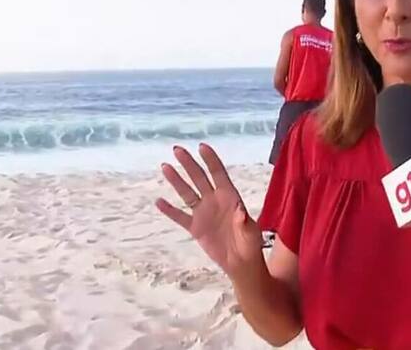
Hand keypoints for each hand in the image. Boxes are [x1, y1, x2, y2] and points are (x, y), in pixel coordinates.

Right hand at [156, 144, 264, 279]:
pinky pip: (180, 217)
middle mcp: (215, 201)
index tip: (201, 146)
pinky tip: (159, 201)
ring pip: (187, 193)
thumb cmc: (251, 244)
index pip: (218, 174)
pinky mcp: (196, 228)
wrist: (241, 263)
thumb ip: (244, 221)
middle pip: (199, 178)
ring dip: (176, 181)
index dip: (211, 160)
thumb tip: (240, 210)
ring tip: (165, 166)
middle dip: (189, 163)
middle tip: (177, 149)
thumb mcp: (251, 232)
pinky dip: (169, 210)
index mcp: (230, 197)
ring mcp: (204, 214)